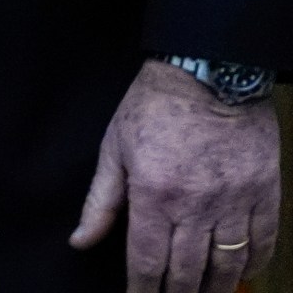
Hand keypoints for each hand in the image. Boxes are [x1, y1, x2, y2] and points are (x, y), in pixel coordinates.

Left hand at [71, 59, 281, 291]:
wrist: (208, 74)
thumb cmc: (152, 109)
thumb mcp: (114, 150)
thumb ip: (100, 202)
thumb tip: (80, 242)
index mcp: (154, 195)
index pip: (148, 260)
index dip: (143, 289)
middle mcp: (197, 204)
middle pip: (188, 271)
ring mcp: (236, 200)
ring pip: (228, 263)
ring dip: (215, 288)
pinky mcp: (265, 191)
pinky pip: (264, 240)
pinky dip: (254, 264)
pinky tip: (242, 275)